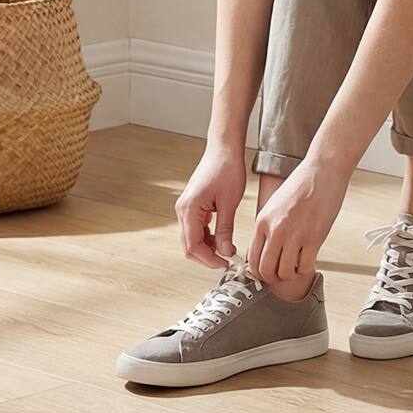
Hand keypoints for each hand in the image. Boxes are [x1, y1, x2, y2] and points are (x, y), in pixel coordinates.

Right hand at [176, 143, 246, 268]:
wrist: (224, 148)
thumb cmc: (227, 169)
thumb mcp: (229, 202)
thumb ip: (225, 230)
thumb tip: (225, 252)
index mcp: (189, 209)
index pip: (193, 246)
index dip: (208, 259)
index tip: (225, 264)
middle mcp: (182, 210)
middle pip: (189, 245)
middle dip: (206, 256)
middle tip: (226, 260)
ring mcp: (185, 208)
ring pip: (191, 238)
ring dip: (207, 247)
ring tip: (227, 249)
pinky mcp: (192, 205)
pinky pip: (195, 228)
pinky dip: (207, 236)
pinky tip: (221, 237)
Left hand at [248, 156, 347, 283]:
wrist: (323, 170)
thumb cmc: (302, 183)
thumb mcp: (275, 204)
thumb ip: (268, 226)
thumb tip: (266, 249)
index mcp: (263, 221)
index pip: (252, 259)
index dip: (258, 272)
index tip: (266, 273)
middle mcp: (275, 230)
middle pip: (266, 270)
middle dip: (272, 278)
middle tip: (281, 274)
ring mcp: (294, 235)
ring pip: (284, 273)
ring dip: (290, 274)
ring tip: (295, 266)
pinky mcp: (314, 238)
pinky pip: (304, 266)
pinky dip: (305, 268)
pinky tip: (308, 259)